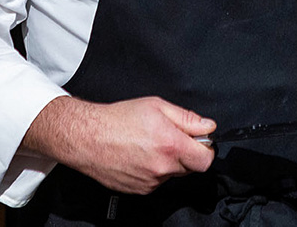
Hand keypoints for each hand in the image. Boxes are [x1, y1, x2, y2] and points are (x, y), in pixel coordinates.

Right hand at [22, 95, 216, 193]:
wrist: (88, 138)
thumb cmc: (118, 119)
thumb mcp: (157, 106)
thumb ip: (188, 118)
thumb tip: (208, 126)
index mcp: (170, 145)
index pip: (205, 159)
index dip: (206, 148)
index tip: (200, 140)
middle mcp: (162, 168)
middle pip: (191, 167)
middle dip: (187, 153)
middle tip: (171, 136)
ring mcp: (150, 182)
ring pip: (173, 173)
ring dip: (169, 161)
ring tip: (150, 143)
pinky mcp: (139, 189)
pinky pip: (157, 180)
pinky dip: (154, 169)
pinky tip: (141, 154)